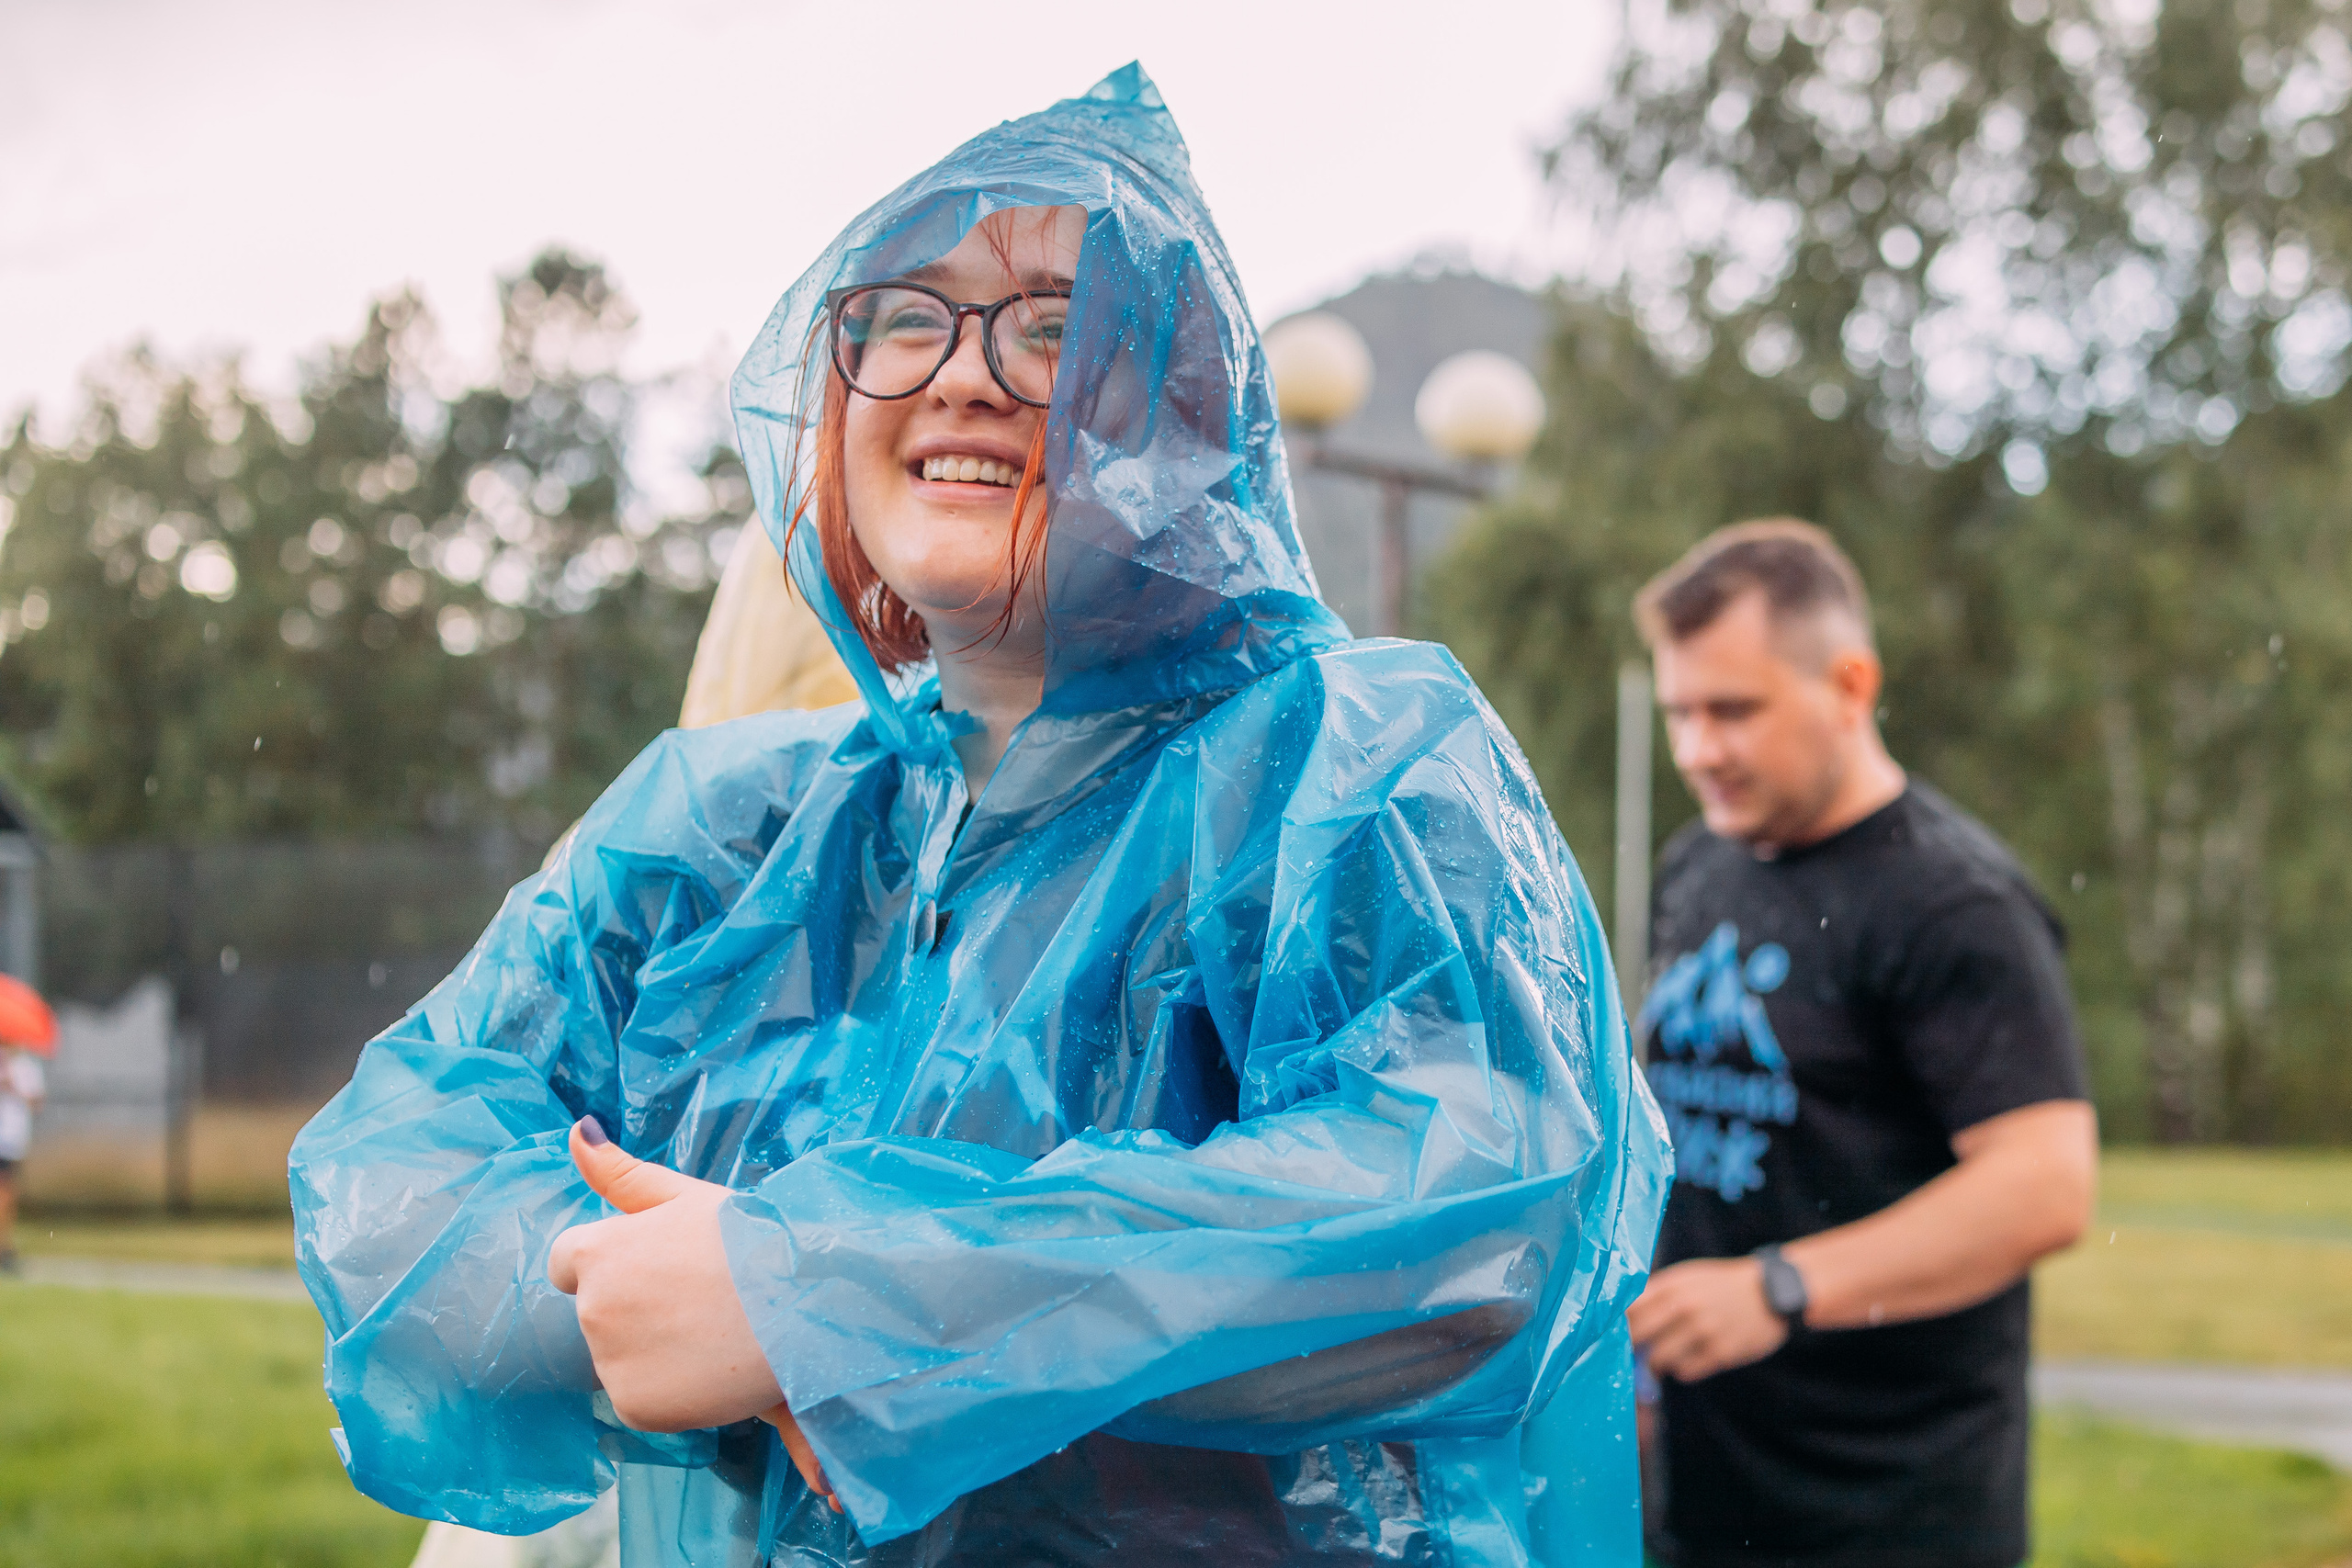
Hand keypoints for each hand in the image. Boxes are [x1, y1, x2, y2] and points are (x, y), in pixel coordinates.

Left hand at [549, 1118, 840, 1511]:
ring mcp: (611, 1361)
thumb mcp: (687, 1196)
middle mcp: (593, 1308)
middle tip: (702, 1299)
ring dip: (657, 1351)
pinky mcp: (638, 1406)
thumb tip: (578, 1129)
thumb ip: (622, 1172)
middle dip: (640, 1309)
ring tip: (717, 1336)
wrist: (807, 1303)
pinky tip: (716, 1370)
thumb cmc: (754, 1239)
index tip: (662, 1267)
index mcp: (598, 1251)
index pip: (568, 1263)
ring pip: (624, 1357)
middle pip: (602, 1312)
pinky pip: (644, 1398)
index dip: (615, 1264)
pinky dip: (674, 1392)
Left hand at [1626, 1256, 1790, 1383]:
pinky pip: (1685, 1372)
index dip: (1615, 1325)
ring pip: (1659, 1359)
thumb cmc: (1721, 1285)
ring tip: (1664, 1357)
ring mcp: (1703, 1330)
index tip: (1609, 1335)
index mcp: (1673, 1284)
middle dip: (1630, 1348)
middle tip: (1630, 1353)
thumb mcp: (1688, 1277)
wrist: (1772, 1292)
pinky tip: (1690, 1359)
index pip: (1628, 1309)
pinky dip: (1683, 1370)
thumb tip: (1620, 1316)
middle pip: (1637, 1336)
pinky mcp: (1721, 1353)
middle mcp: (1684, 1306)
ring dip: (1657, 1362)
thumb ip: (1657, 1292)